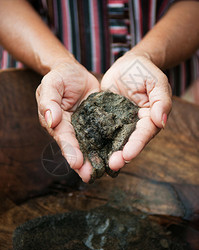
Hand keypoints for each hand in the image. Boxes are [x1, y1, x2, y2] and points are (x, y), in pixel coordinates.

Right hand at [36, 60, 99, 181]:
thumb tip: (51, 120)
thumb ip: (49, 101)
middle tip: (89, 176)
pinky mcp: (97, 122)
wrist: (74, 72)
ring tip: (101, 173)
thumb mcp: (52, 84)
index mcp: (56, 121)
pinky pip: (102, 135)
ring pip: (89, 145)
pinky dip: (106, 145)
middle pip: (76, 147)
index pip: (63, 137)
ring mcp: (84, 126)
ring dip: (94, 159)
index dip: (69, 150)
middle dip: (82, 162)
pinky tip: (114, 155)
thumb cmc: (61, 77)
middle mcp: (70, 128)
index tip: (76, 162)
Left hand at [101, 51, 171, 170]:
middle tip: (112, 164)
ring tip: (99, 163)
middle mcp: (134, 125)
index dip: (136, 145)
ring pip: (113, 140)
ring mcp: (119, 123)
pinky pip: (100, 130)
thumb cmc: (144, 72)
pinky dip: (95, 140)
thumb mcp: (157, 82)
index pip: (144, 134)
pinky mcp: (105, 118)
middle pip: (128, 142)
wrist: (126, 65)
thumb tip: (161, 121)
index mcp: (149, 118)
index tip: (127, 155)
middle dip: (121, 154)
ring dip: (107, 152)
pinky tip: (87, 148)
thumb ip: (161, 100)